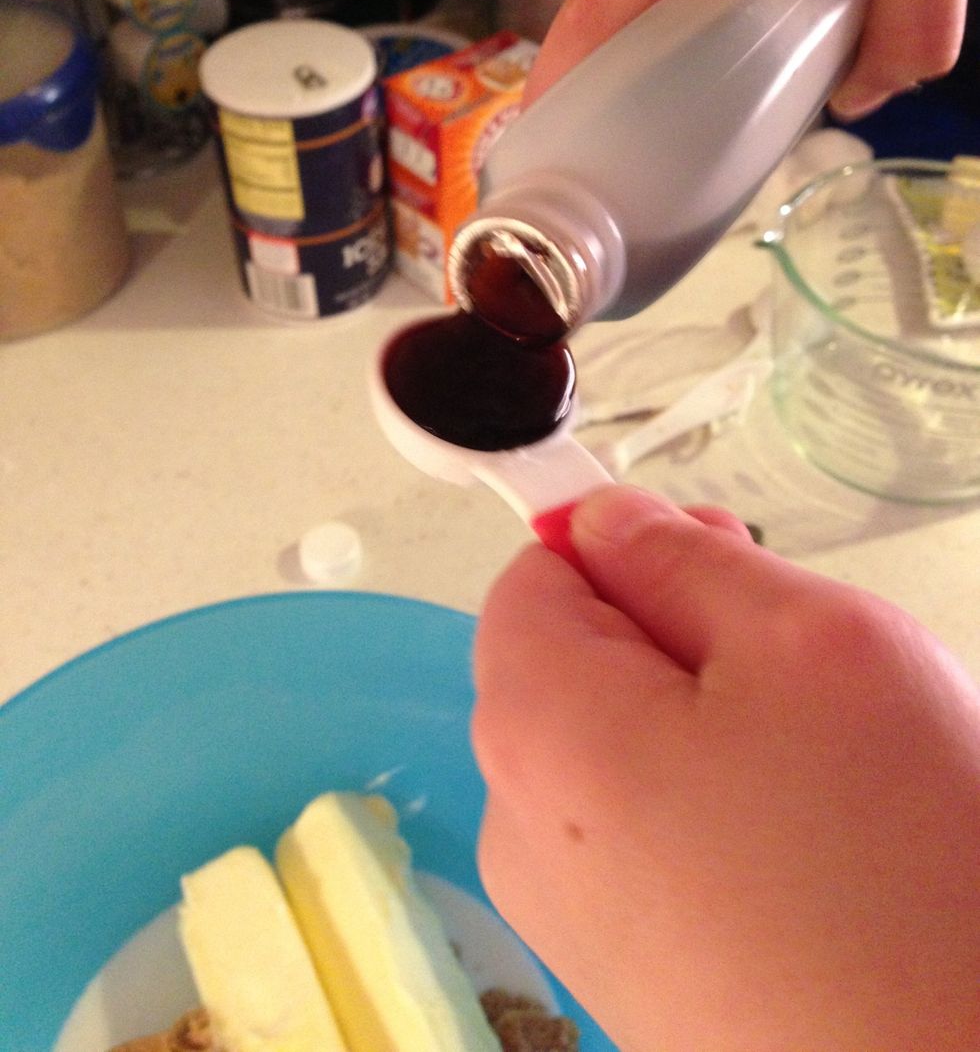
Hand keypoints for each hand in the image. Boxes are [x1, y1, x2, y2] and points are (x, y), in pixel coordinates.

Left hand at [472, 486, 979, 1050]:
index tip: (724, 561)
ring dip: (714, 729)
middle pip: (575, 665)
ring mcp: (570, 916)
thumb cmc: (895, 865)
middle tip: (804, 675)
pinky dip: (722, 814)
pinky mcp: (628, 976)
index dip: (626, 549)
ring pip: (624, 751)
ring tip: (825, 775)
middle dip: (682, 640)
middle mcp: (521, 826)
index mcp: (535, 727)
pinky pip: (655, 839)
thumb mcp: (809, 644)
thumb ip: (684, 558)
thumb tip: (599, 521)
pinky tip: (813, 854)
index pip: (533, 578)